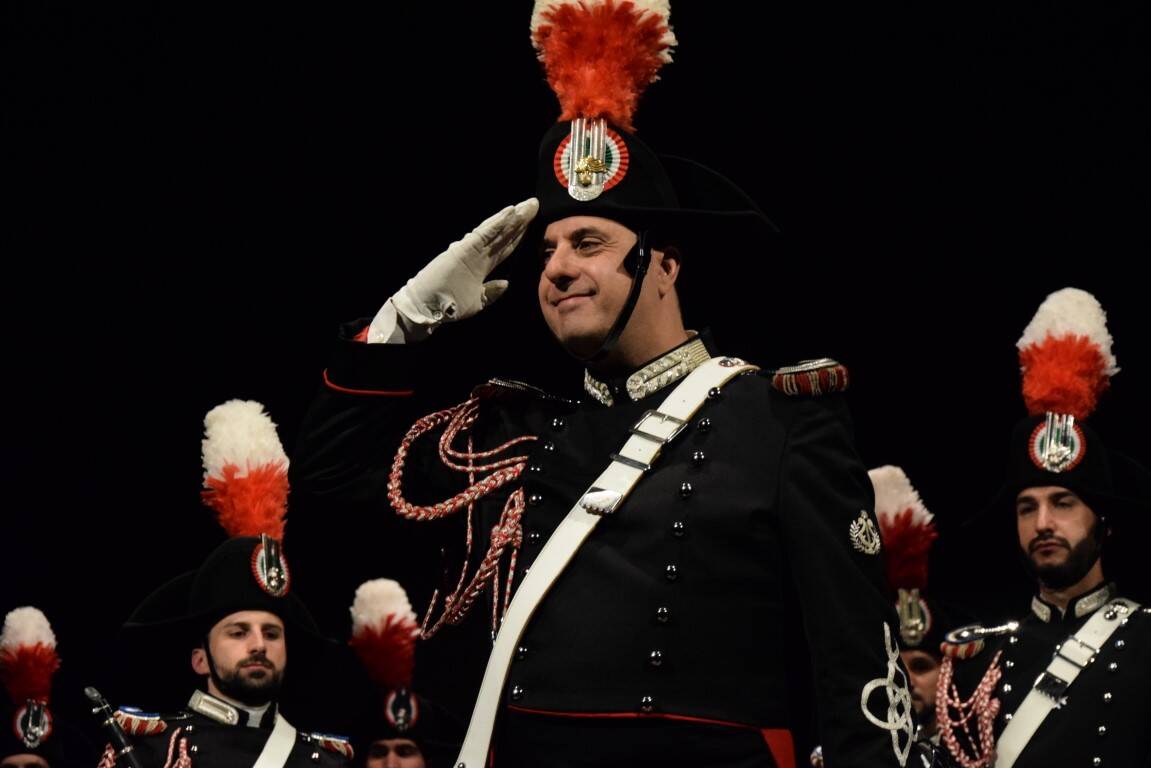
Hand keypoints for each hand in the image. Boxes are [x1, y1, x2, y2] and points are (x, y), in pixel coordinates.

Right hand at [390, 198, 538, 331]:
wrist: (428, 308)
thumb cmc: (448, 306)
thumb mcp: (477, 301)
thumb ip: (491, 291)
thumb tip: (506, 283)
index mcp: (482, 266)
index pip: (505, 247)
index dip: (518, 235)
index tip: (531, 223)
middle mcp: (479, 255)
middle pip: (504, 235)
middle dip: (520, 221)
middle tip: (533, 204)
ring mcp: (471, 250)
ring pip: (497, 231)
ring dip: (512, 218)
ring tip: (527, 205)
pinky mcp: (464, 249)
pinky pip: (484, 234)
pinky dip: (497, 223)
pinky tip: (510, 212)